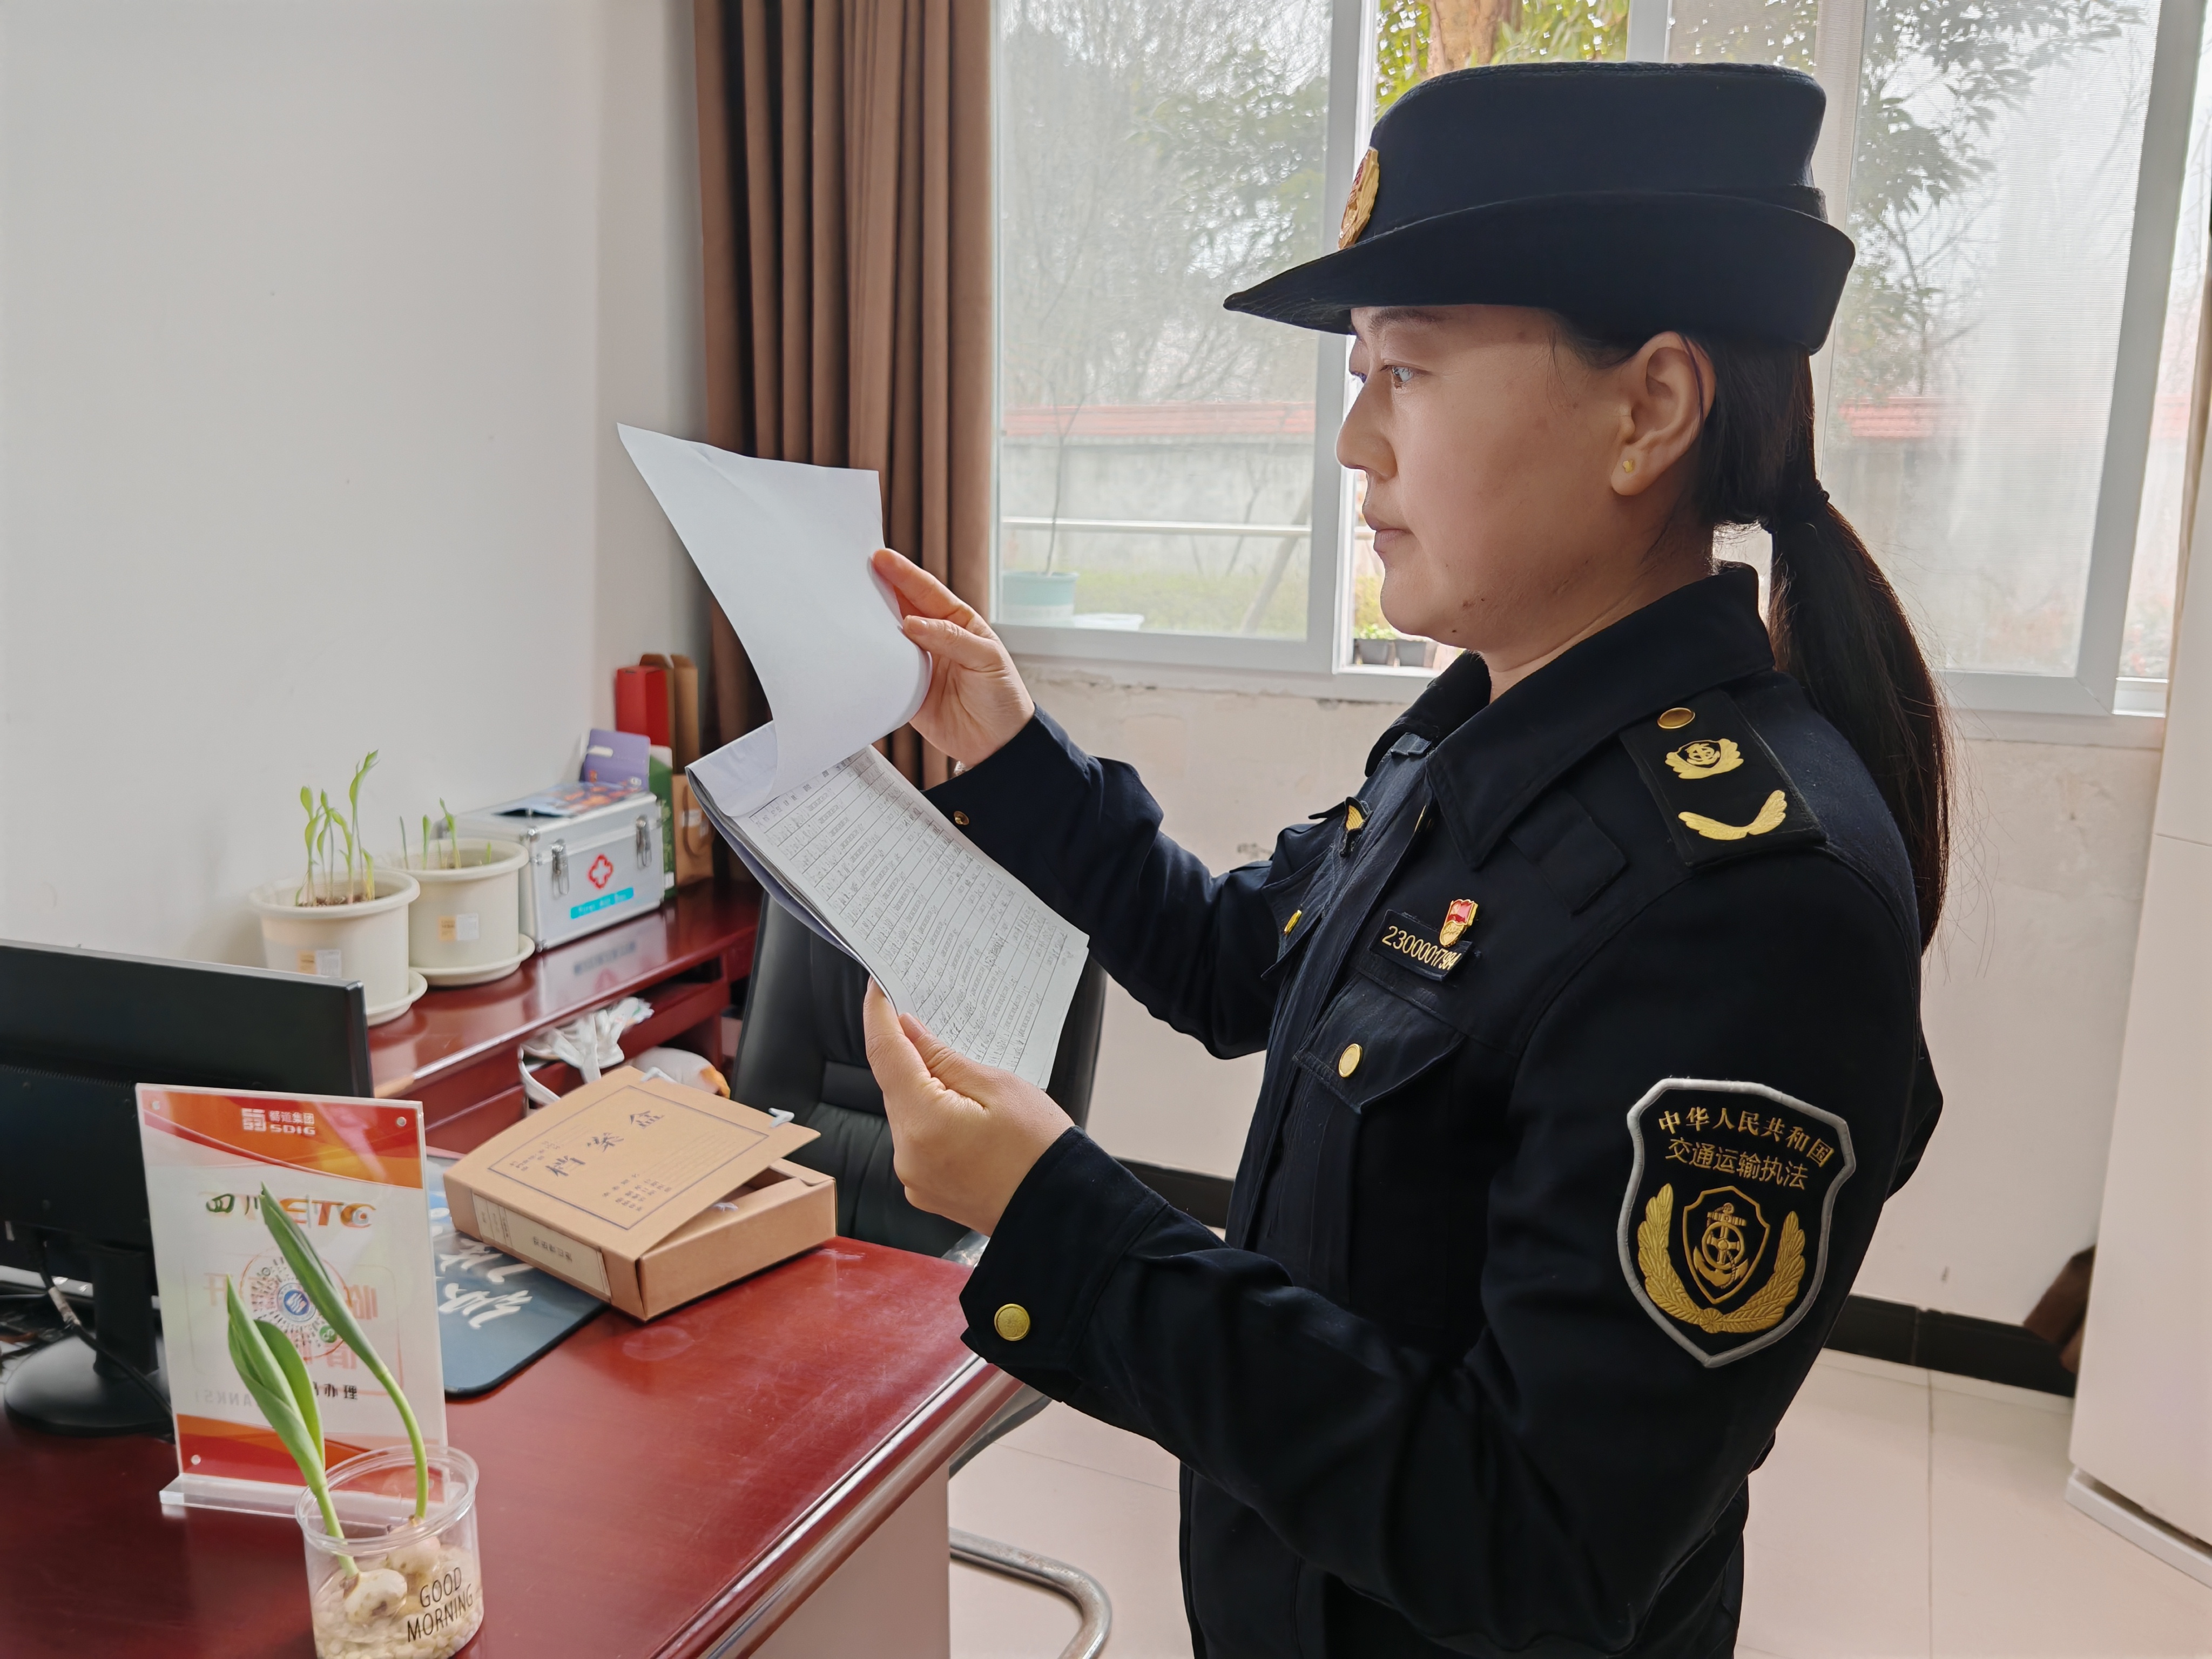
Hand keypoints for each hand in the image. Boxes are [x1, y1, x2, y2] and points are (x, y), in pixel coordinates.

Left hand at [862, 981, 1069, 1235]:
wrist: (1062, 1212)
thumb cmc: (1041, 1152)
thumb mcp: (999, 1087)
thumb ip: (945, 1059)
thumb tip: (910, 1032)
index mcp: (924, 1123)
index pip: (885, 1055)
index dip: (878, 1017)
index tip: (878, 991)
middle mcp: (907, 1155)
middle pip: (894, 1086)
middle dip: (911, 1056)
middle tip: (937, 1029)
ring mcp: (914, 1177)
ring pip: (905, 1113)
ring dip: (924, 1091)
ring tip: (968, 1084)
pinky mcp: (925, 1191)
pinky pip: (916, 1141)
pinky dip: (931, 1120)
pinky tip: (964, 1115)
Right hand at [872, 548, 1034, 767]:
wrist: (998, 745)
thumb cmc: (1003, 697)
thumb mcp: (986, 660)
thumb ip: (950, 640)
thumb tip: (911, 624)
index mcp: (958, 623)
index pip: (928, 593)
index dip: (904, 574)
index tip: (881, 559)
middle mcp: (936, 639)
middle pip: (903, 608)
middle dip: (880, 590)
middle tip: (856, 572)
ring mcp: (919, 663)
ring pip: (889, 636)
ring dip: (871, 622)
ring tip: (848, 604)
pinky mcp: (906, 690)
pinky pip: (885, 670)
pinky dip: (871, 660)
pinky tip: (856, 647)